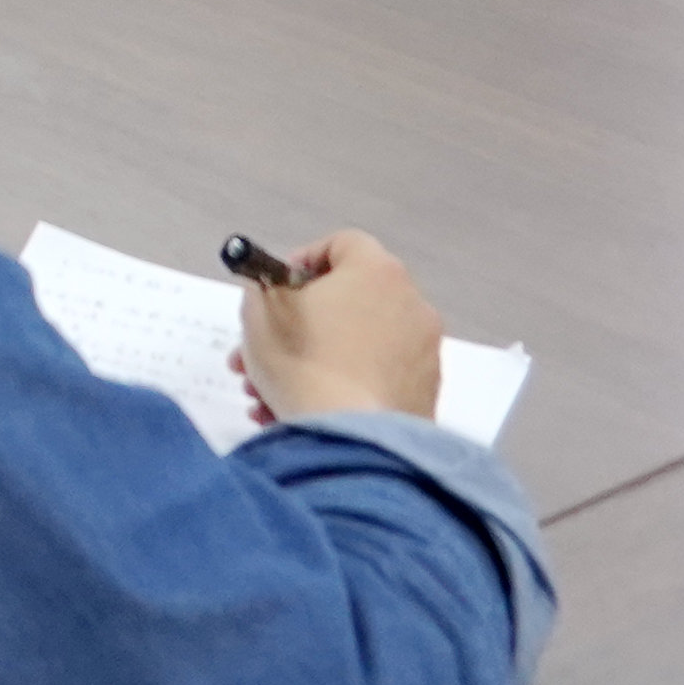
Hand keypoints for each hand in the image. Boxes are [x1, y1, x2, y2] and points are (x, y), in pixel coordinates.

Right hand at [233, 231, 450, 426]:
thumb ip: (262, 286)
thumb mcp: (259, 311)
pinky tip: (304, 411)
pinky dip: (342, 387)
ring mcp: (423, 353)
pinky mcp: (423, 395)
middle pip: (347, 301)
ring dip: (313, 360)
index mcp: (378, 272)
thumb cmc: (305, 365)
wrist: (350, 439)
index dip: (301, 262)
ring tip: (271, 390)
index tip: (276, 288)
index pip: (342, 244)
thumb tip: (272, 290)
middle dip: (299, 323)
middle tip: (264, 346)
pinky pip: (374, 379)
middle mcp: (411, 305)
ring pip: (356, 345)